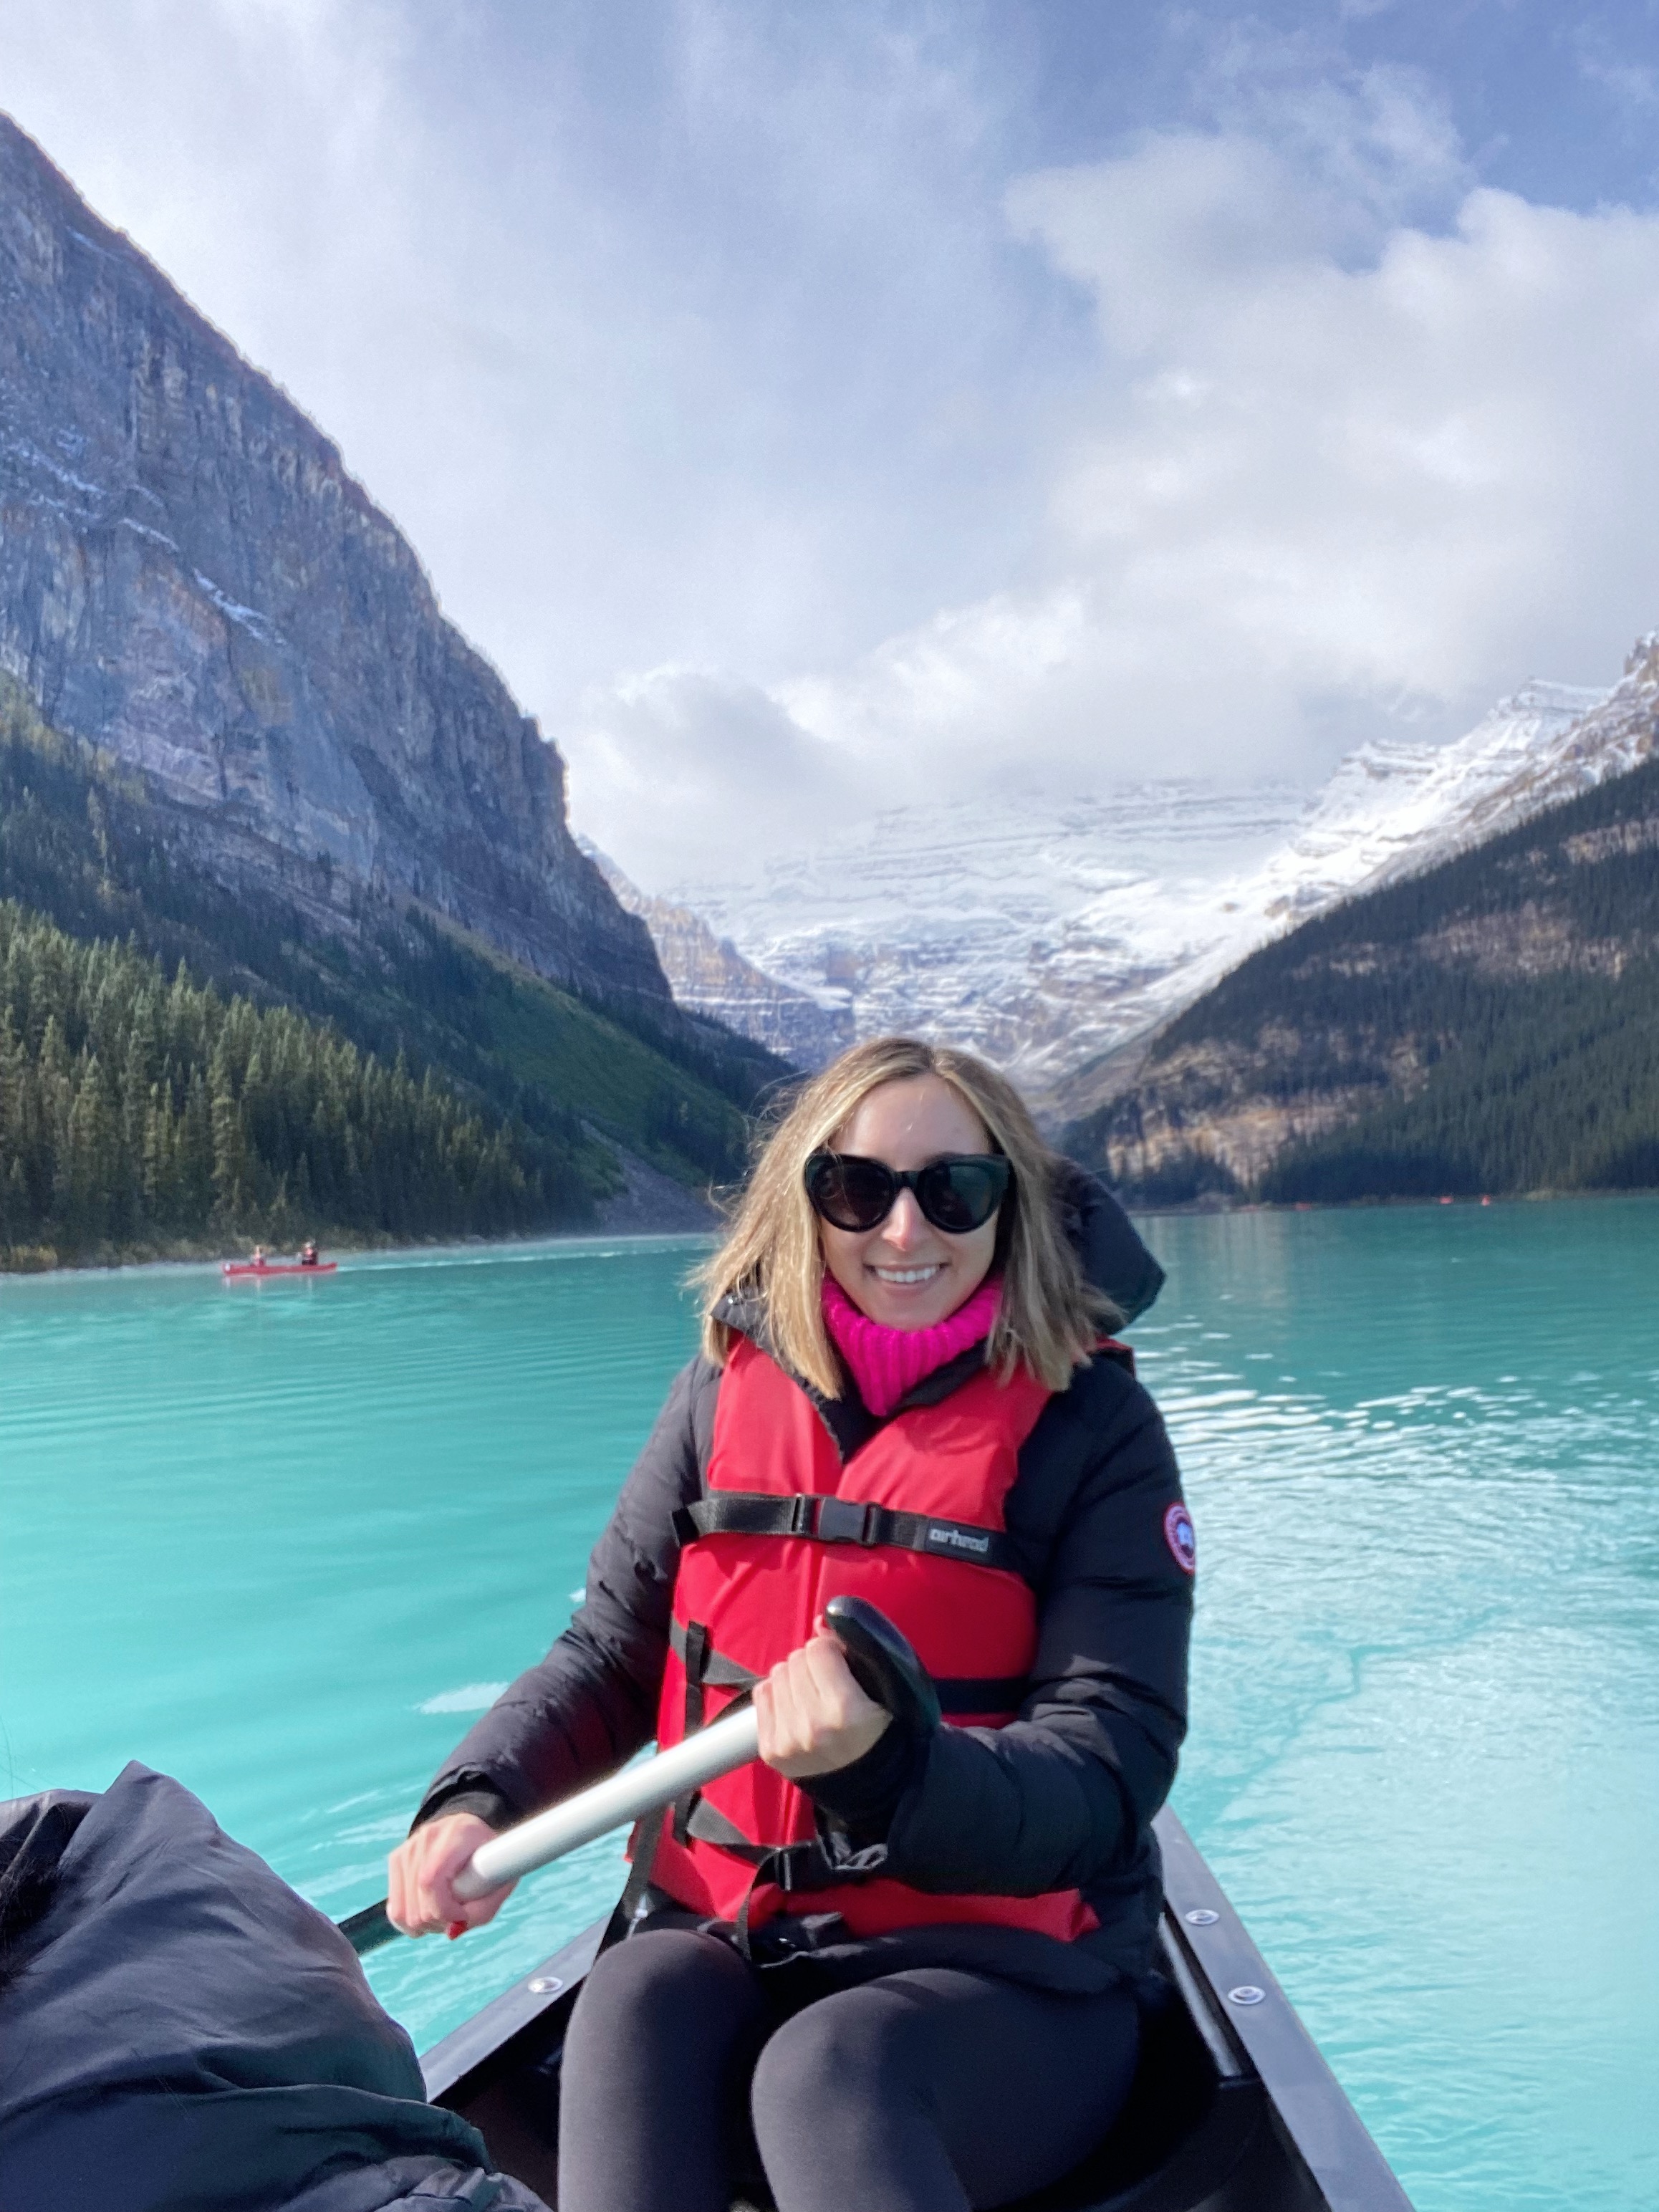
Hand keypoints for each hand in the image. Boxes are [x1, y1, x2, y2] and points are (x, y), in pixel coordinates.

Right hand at [386, 1812, 514, 1937]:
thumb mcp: (501, 1885)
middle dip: (439, 1921)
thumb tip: (450, 1932)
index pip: (431, 1880)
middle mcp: (429, 1836)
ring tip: (446, 1911)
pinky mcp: (396, 1859)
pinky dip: (411, 1923)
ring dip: (427, 1924)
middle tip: (458, 1913)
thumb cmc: (490, 1864)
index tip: (463, 1914)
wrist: (473, 1836)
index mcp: (459, 1833)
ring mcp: (408, 1846)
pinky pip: (395, 1910)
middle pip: (417, 1902)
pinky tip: (429, 1912)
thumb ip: (481, 1912)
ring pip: (403, 1912)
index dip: (444, 1909)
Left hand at [755, 1621, 890, 1778]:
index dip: (833, 1650)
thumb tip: (820, 1623)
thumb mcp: (889, 1693)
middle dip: (813, 1662)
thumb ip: (858, 1654)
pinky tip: (798, 1707)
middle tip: (830, 1681)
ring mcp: (787, 1740)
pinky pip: (762, 1695)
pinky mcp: (771, 1751)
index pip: (819, 1648)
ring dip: (795, 1677)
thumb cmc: (888, 1736)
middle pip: (796, 1659)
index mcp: (844, 1710)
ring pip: (777, 1674)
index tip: (844, 1664)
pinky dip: (779, 1694)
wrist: (876, 1791)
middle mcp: (811, 1725)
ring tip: (815, 1695)